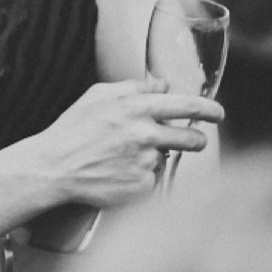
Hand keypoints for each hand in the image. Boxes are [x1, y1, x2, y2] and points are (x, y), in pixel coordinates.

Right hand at [37, 78, 221, 203]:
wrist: (53, 167)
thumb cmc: (73, 129)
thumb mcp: (99, 95)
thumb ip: (135, 87)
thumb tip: (162, 84)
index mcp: (137, 108)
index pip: (186, 106)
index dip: (208, 109)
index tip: (218, 113)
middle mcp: (145, 135)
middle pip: (192, 140)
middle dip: (197, 141)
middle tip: (193, 142)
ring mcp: (145, 163)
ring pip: (166, 159)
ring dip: (155, 158)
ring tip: (125, 158)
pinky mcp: (141, 187)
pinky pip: (152, 180)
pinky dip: (141, 178)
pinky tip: (119, 173)